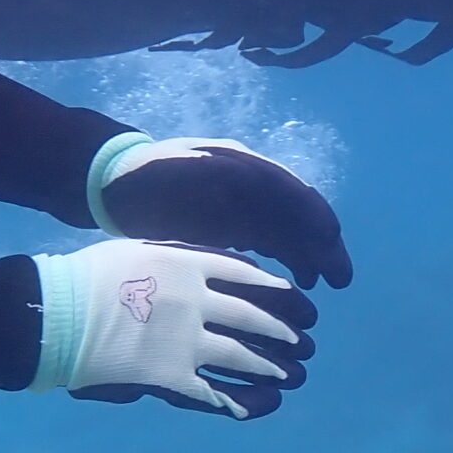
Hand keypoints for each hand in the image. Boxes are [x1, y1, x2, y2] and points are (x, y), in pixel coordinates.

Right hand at [30, 239, 316, 419]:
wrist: (54, 313)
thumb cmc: (91, 274)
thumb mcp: (141, 248)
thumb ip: (182, 256)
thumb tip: (218, 262)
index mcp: (189, 265)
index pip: (250, 277)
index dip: (279, 291)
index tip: (299, 300)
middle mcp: (196, 302)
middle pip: (254, 319)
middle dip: (286, 332)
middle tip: (305, 341)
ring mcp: (184, 341)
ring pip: (243, 357)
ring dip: (273, 368)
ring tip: (293, 375)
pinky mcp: (168, 376)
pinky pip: (212, 393)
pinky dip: (240, 402)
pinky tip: (259, 406)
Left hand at [91, 135, 351, 288]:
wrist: (113, 183)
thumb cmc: (139, 186)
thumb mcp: (170, 186)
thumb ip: (211, 189)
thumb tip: (255, 193)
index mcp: (238, 168)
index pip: (290, 192)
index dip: (314, 221)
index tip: (330, 250)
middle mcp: (250, 180)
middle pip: (297, 211)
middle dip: (322, 244)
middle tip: (339, 280)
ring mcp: (244, 198)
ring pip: (289, 226)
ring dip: (309, 252)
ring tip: (322, 284)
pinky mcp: (235, 217)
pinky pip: (273, 235)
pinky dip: (289, 255)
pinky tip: (297, 279)